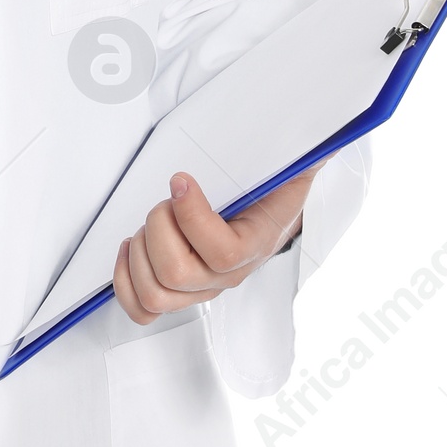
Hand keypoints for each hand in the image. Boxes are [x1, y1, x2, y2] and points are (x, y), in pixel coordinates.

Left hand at [113, 166, 321, 326]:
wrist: (269, 211)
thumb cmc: (268, 187)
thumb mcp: (287, 163)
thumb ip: (299, 147)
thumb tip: (321, 137)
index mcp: (257, 244)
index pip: (223, 252)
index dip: (192, 216)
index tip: (180, 179)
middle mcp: (228, 275)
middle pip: (177, 273)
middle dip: (159, 226)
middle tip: (166, 202)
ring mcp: (201, 287)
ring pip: (156, 293)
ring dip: (140, 251)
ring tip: (151, 222)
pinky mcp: (177, 290)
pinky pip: (144, 308)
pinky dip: (125, 281)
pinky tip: (131, 249)